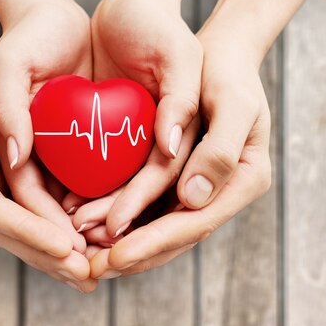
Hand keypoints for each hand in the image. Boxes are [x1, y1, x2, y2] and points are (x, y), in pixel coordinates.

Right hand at [0, 32, 95, 291]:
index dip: (31, 234)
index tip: (68, 249)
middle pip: (11, 232)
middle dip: (50, 256)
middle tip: (88, 277)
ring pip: (28, 227)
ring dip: (59, 254)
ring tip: (93, 274)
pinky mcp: (14, 174)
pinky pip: (39, 209)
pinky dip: (62, 228)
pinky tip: (90, 243)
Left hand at [72, 39, 271, 277]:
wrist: (217, 55)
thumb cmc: (228, 72)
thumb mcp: (232, 101)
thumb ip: (220, 149)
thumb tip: (193, 199)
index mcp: (244, 180)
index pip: (196, 222)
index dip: (155, 242)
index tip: (116, 256)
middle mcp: (222, 191)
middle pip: (175, 235)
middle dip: (132, 253)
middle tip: (90, 270)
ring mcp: (200, 187)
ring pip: (158, 225)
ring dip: (120, 242)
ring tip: (81, 251)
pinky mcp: (178, 177)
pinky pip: (149, 205)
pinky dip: (120, 217)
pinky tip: (88, 222)